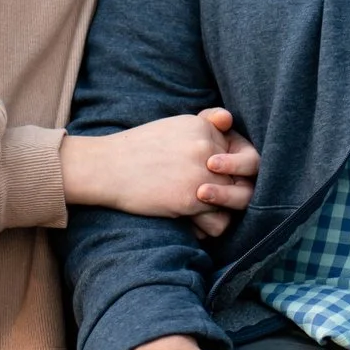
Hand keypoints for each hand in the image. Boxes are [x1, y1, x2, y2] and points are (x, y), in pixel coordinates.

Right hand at [61, 108, 257, 238]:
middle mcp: (208, 147)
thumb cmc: (138, 149)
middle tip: (217, 201)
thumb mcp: (174, 127)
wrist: (105, 167)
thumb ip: (205, 125)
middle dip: (235, 191)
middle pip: (244, 176)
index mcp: (206, 128)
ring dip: (222, 211)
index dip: (235, 170)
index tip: (219, 179)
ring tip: (204, 215)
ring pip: (236, 200)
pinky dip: (208, 228)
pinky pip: (219, 221)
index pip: (242, 152)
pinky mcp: (192, 199)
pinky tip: (193, 227)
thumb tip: (228, 121)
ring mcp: (202, 173)